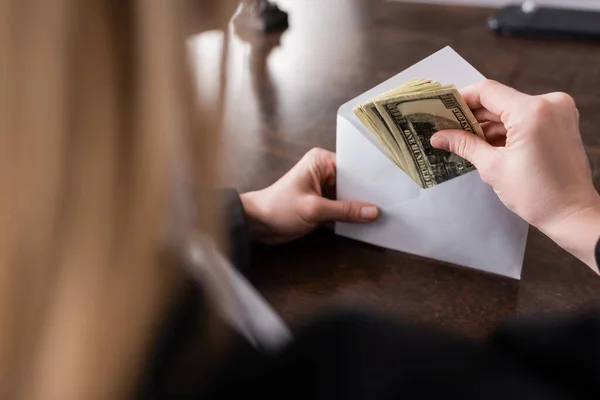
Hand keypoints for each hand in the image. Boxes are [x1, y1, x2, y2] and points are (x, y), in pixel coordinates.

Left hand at [240, 148, 379, 243]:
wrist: (257, 225)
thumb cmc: (278, 209)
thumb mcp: (314, 210)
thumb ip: (345, 211)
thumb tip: (374, 212)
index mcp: (321, 161)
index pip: (353, 167)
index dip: (370, 178)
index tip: (390, 189)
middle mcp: (324, 171)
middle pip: (354, 183)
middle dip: (368, 195)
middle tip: (392, 205)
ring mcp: (323, 188)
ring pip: (350, 197)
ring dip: (360, 208)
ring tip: (384, 215)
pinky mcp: (322, 204)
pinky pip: (342, 208)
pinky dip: (351, 217)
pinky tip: (367, 224)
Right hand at [431, 80, 599, 273]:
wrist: (572, 214)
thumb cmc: (538, 195)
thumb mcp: (493, 168)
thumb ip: (465, 145)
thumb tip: (439, 136)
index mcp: (532, 112)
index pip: (488, 91)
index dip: (462, 99)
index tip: (443, 109)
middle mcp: (549, 104)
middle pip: (499, 100)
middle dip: (473, 115)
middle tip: (448, 128)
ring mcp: (558, 112)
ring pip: (511, 110)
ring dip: (488, 124)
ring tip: (465, 141)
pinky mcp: (561, 122)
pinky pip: (525, 118)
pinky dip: (506, 129)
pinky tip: (487, 145)